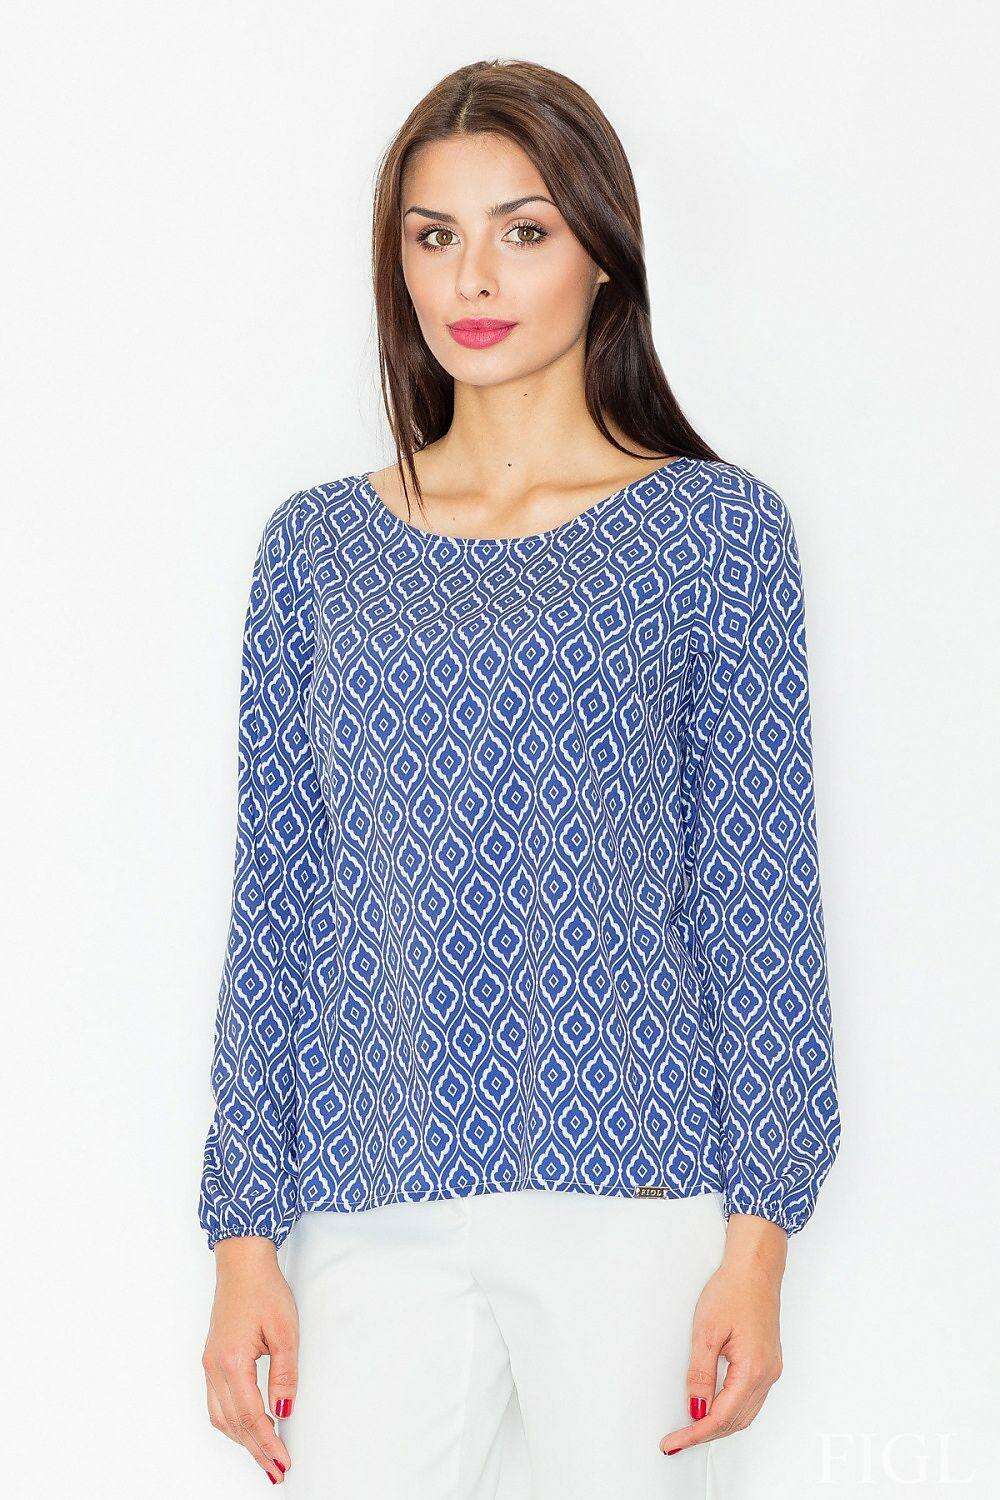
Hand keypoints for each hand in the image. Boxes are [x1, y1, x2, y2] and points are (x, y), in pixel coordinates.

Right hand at [201, 1236, 298, 1483]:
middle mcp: (214, 1367)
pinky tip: (247, 1428)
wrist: (242, 1263)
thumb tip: (284, 1410)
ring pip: (221, 1417)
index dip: (267, 1443)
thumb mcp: (285, 1330)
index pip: (250, 1415)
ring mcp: (209, 1364)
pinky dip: (232, 1422)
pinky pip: (217, 1403)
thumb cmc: (263, 1289)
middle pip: (233, 1423)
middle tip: (276, 1469)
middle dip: (255, 1449)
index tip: (282, 1461)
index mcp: (232, 1361)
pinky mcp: (212, 1359)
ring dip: (242, 1439)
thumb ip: (285, 1374)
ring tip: (264, 1455)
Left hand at [659, 1212, 785, 1455]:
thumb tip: (695, 1407)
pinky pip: (750, 1399)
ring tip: (690, 1427)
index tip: (674, 1441)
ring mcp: (770, 1370)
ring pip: (744, 1414)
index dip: (696, 1433)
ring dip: (718, 1424)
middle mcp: (767, 1375)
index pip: (721, 1417)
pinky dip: (730, 1410)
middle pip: (735, 1421)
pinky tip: (712, 1408)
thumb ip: (700, 1374)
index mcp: (753, 1369)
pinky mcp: (768, 1363)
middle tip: (677, 1439)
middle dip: (705, 1433)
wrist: (755, 1269)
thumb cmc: (733, 1291)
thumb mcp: (706, 1331)